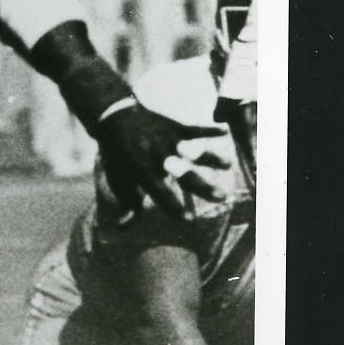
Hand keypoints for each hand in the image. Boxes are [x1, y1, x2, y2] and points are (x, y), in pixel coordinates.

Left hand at [98, 103, 228, 218]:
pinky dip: (209, 130)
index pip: (160, 193)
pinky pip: (193, 128)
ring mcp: (167, 139)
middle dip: (203, 186)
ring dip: (211, 157)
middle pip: (184, 173)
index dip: (174, 207)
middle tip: (221, 198)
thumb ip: (126, 202)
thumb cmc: (117, 156)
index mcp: (141, 170)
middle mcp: (157, 155)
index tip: (189, 220)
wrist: (114, 118)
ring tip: (228, 165)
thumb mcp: (118, 179)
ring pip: (193, 149)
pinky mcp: (173, 126)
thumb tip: (124, 226)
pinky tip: (225, 131)